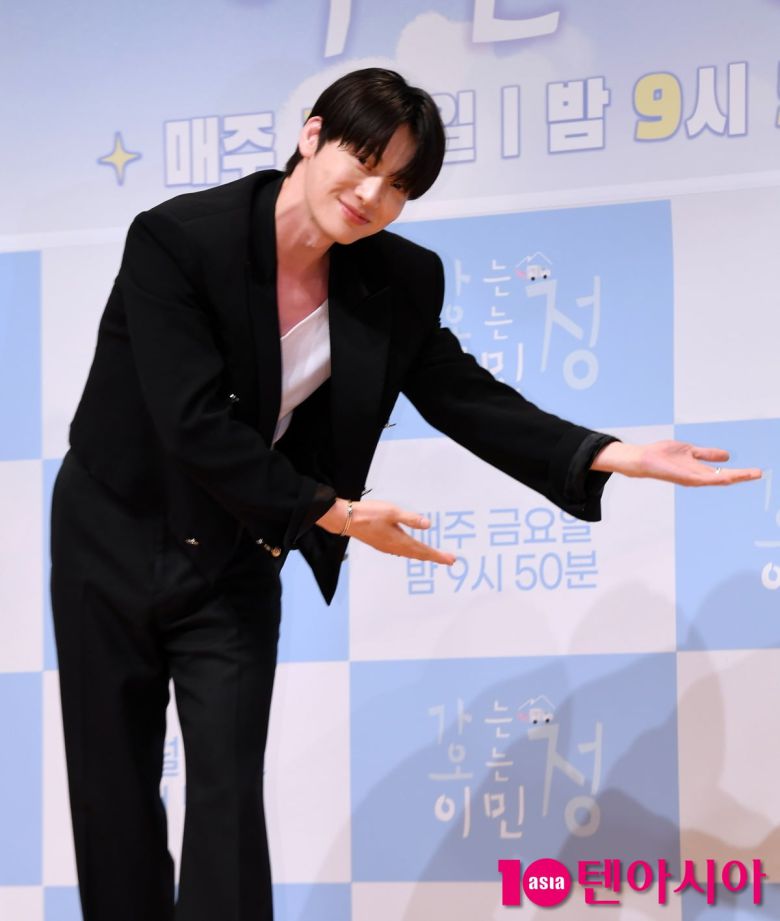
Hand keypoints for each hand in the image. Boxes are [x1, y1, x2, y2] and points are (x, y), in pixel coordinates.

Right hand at [316, 498, 456, 563]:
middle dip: (434, 557)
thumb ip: (410, 519)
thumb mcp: (392, 512)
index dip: (438, 555)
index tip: (451, 560)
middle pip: (418, 555)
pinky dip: (411, 552)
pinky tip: (411, 549)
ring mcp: (386, 547)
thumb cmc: (368, 513)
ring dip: (422, 555)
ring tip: (433, 556)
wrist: (345, 519)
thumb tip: (428, 525)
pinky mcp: (381, 543)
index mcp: (399, 540)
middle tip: (448, 560)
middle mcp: (394, 547)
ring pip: (409, 554)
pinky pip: (401, 551)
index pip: (423, 550)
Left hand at [592, 440, 762, 486]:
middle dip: (743, 476)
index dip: (740, 473)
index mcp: (700, 470)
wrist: (644, 460)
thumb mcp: (690, 451)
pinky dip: (718, 478)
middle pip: (725, 478)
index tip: (756, 471)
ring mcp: (693, 479)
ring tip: (753, 474)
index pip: (724, 473)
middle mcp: (698, 477)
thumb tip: (727, 456)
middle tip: (760, 473)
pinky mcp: (686, 478)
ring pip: (719, 479)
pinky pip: (705, 479)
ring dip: (736, 477)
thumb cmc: (663, 455)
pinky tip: (729, 477)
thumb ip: (707, 454)